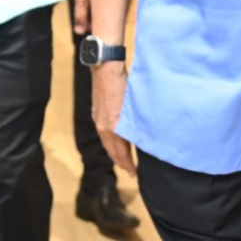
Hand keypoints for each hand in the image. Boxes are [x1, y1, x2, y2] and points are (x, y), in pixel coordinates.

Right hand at [92, 60, 135, 176]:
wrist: (106, 67)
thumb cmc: (123, 83)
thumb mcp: (134, 106)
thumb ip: (136, 123)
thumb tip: (143, 136)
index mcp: (113, 127)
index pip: (121, 153)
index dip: (128, 165)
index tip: (134, 173)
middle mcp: (103, 127)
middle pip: (112, 151)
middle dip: (121, 163)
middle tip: (130, 171)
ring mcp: (98, 120)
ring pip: (107, 143)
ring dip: (115, 153)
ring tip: (123, 160)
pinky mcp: (97, 113)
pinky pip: (103, 134)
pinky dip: (110, 142)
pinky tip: (115, 141)